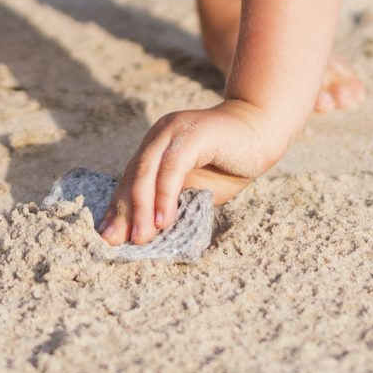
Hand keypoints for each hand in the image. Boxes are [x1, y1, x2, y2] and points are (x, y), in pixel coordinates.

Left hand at [101, 101, 280, 245]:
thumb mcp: (196, 188)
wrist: (262, 133)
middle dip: (124, 210)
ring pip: (147, 171)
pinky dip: (165, 195)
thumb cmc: (229, 164)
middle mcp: (159, 135)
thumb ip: (174, 200)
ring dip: (141, 207)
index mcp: (155, 147)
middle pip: (133, 176)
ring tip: (140, 237)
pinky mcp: (193, 134)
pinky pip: (172, 167)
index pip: (130, 179)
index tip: (109, 236)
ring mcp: (174, 130)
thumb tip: (149, 230)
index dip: (119, 207)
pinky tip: (164, 220)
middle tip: (115, 241)